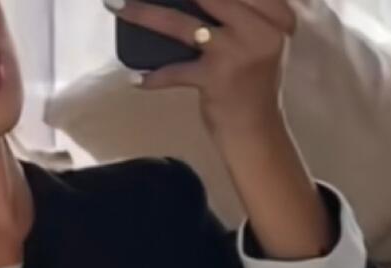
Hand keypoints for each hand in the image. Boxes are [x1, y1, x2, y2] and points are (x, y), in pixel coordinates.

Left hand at [105, 0, 295, 135]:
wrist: (257, 132)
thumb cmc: (252, 82)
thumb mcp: (257, 40)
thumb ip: (239, 12)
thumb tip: (185, 1)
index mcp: (273, 15)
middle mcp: (258, 29)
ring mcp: (235, 53)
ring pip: (181, 25)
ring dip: (145, 14)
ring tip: (116, 5)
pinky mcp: (216, 80)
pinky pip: (175, 72)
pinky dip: (155, 77)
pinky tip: (136, 79)